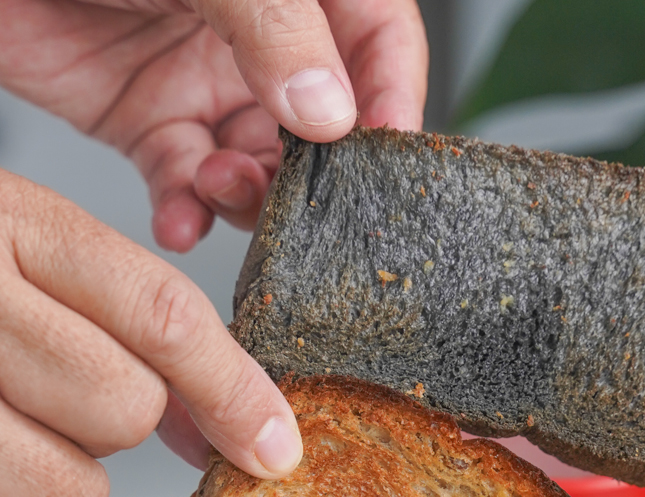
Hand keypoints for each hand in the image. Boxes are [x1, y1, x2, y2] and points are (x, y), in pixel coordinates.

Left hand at [0, 0, 427, 250]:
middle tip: (292, 190)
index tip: (384, 157)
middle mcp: (259, 37)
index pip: (378, 40)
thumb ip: (276, 25)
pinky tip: (179, 220)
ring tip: (217, 183)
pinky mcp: (149, 122)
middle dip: (312, 170)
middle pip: (322, 123)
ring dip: (247, 194)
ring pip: (259, 165)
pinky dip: (186, 211)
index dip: (391, 99)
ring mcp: (205, 81)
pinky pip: (184, 182)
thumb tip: (331, 114)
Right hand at [0, 169, 303, 496]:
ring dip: (51, 484)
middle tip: (45, 396)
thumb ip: (124, 322)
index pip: (163, 317)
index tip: (277, 451)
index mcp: (3, 224)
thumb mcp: (16, 252)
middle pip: (126, 414)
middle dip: (110, 424)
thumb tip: (228, 428)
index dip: (236, 392)